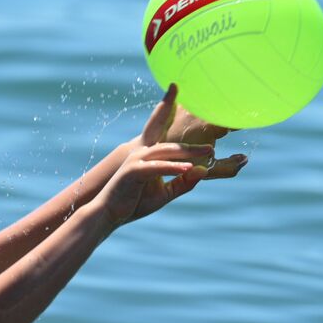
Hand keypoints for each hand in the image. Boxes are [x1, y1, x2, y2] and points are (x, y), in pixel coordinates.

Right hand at [99, 84, 247, 226]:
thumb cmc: (135, 202)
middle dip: (193, 143)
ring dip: (188, 152)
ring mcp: (137, 160)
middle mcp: (143, 153)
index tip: (190, 108)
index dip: (175, 118)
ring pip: (167, 151)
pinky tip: (188, 167)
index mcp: (150, 155)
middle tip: (213, 143)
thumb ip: (183, 182)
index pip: (167, 137)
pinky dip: (173, 167)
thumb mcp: (164, 193)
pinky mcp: (133, 171)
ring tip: (208, 151)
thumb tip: (203, 171)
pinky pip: (158, 167)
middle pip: (172, 143)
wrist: (109, 214)